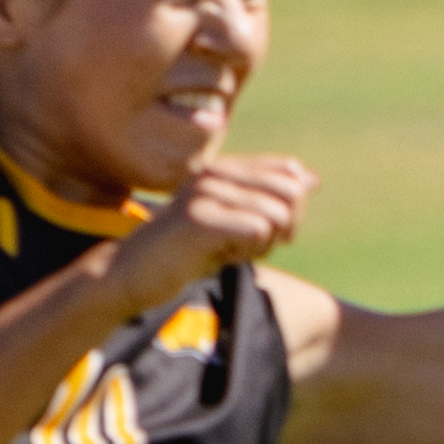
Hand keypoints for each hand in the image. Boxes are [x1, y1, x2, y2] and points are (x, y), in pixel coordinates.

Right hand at [118, 154, 311, 302]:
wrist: (131, 274)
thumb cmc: (184, 252)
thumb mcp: (231, 221)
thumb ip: (269, 198)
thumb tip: (313, 179)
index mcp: (225, 169)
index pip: (290, 174)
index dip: (290, 209)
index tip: (263, 230)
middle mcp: (216, 173)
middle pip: (292, 192)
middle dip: (285, 226)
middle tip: (253, 245)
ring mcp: (206, 193)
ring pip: (278, 214)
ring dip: (265, 243)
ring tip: (233, 250)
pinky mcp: (199, 219)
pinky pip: (258, 229)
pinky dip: (251, 250)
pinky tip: (224, 256)